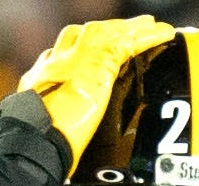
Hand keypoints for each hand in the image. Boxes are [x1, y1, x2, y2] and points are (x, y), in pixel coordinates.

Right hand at [19, 16, 175, 176]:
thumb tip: (66, 147)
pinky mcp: (96, 64)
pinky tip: (162, 33)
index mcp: (42, 78)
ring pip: (108, 33)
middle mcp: (57, 62)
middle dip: (108, 29)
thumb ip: (61, 127)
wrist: (35, 136)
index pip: (60, 53)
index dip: (77, 48)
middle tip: (128, 27)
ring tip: (152, 25)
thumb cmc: (40, 145)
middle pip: (85, 34)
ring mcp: (76, 59)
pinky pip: (127, 43)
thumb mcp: (50, 130)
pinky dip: (147, 36)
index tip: (89, 50)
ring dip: (131, 28)